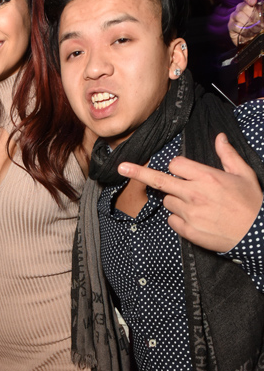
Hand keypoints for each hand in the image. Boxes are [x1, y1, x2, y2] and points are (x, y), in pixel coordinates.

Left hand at [118, 134, 262, 251]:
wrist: (257, 233)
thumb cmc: (251, 203)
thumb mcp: (244, 174)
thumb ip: (227, 155)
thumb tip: (219, 137)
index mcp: (206, 177)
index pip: (176, 164)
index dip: (177, 166)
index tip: (181, 170)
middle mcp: (194, 194)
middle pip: (159, 181)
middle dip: (138, 172)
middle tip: (121, 167)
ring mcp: (189, 213)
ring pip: (167, 201)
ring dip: (175, 200)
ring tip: (197, 205)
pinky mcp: (188, 231)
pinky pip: (172, 220)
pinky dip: (178, 218)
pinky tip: (195, 219)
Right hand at [228, 0, 260, 46]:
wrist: (255, 40)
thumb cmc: (260, 27)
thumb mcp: (263, 17)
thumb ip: (262, 9)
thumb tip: (262, 4)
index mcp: (250, 4)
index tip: (253, 1)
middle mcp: (241, 9)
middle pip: (242, 6)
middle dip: (251, 14)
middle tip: (258, 22)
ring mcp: (234, 17)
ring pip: (238, 15)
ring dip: (248, 23)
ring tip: (255, 29)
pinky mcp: (231, 27)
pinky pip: (235, 25)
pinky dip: (242, 29)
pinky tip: (248, 33)